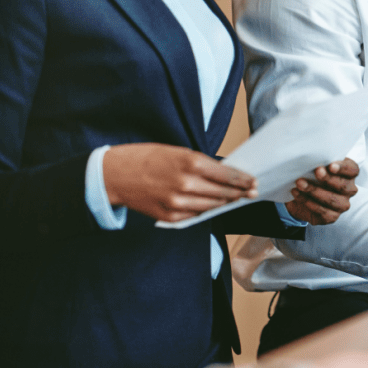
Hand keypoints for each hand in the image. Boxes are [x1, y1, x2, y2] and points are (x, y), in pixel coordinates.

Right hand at [102, 143, 256, 222]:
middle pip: (223, 193)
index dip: (243, 179)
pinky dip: (204, 211)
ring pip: (211, 206)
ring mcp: (178, 203)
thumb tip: (223, 173)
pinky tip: (211, 206)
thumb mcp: (177, 151)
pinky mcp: (169, 216)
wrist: (114, 175)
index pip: (226, 175)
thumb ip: (200, 163)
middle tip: (252, 192)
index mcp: (190, 162)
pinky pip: (194, 216)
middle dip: (240, 193)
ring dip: (225, 203)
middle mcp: (186, 184)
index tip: (253, 181)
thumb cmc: (146, 158)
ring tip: (235, 199)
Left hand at [284, 158, 359, 225]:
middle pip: (343, 186)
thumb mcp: (316, 166)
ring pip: (332, 199)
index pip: (352, 170)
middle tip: (316, 172)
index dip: (343, 168)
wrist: (300, 196)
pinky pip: (322, 211)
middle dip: (328, 179)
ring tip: (300, 183)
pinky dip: (307, 202)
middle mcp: (349, 190)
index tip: (331, 166)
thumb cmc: (312, 176)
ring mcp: (342, 204)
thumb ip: (319, 162)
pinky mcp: (332, 216)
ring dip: (314, 191)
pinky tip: (297, 194)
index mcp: (349, 174)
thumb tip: (312, 159)